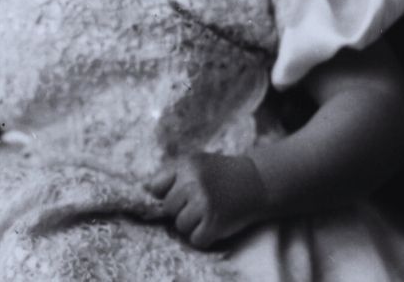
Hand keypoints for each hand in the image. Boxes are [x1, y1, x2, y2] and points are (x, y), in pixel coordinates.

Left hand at [144, 152, 267, 247]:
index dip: (168, 194)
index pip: (156, 188)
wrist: (259, 182)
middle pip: (168, 209)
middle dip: (181, 210)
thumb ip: (174, 175)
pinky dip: (205, 237)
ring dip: (193, 225)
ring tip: (210, 213)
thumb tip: (145, 192)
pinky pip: (195, 240)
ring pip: (180, 226)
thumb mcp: (198, 163)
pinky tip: (216, 224)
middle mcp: (193, 182)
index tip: (183, 195)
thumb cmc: (223, 174)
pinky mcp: (214, 223)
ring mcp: (204, 203)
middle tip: (202, 203)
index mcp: (186, 165)